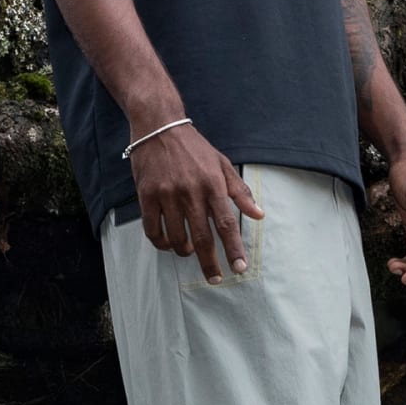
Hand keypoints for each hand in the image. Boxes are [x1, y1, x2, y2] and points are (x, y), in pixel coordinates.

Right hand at [131, 124, 263, 282]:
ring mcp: (166, 195)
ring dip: (185, 252)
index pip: (226, 224)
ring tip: (190, 253)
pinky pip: (153, 230)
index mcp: (212, 184)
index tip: (239, 268)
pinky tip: (168, 244)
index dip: (233, 249)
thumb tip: (259, 215)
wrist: (158, 126)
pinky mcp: (146, 196)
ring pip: (176, 238)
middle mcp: (190, 191)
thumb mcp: (221, 164)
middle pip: (202, 238)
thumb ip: (240, 191)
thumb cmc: (194, 147)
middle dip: (210, 263)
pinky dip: (162, 243)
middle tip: (216, 278)